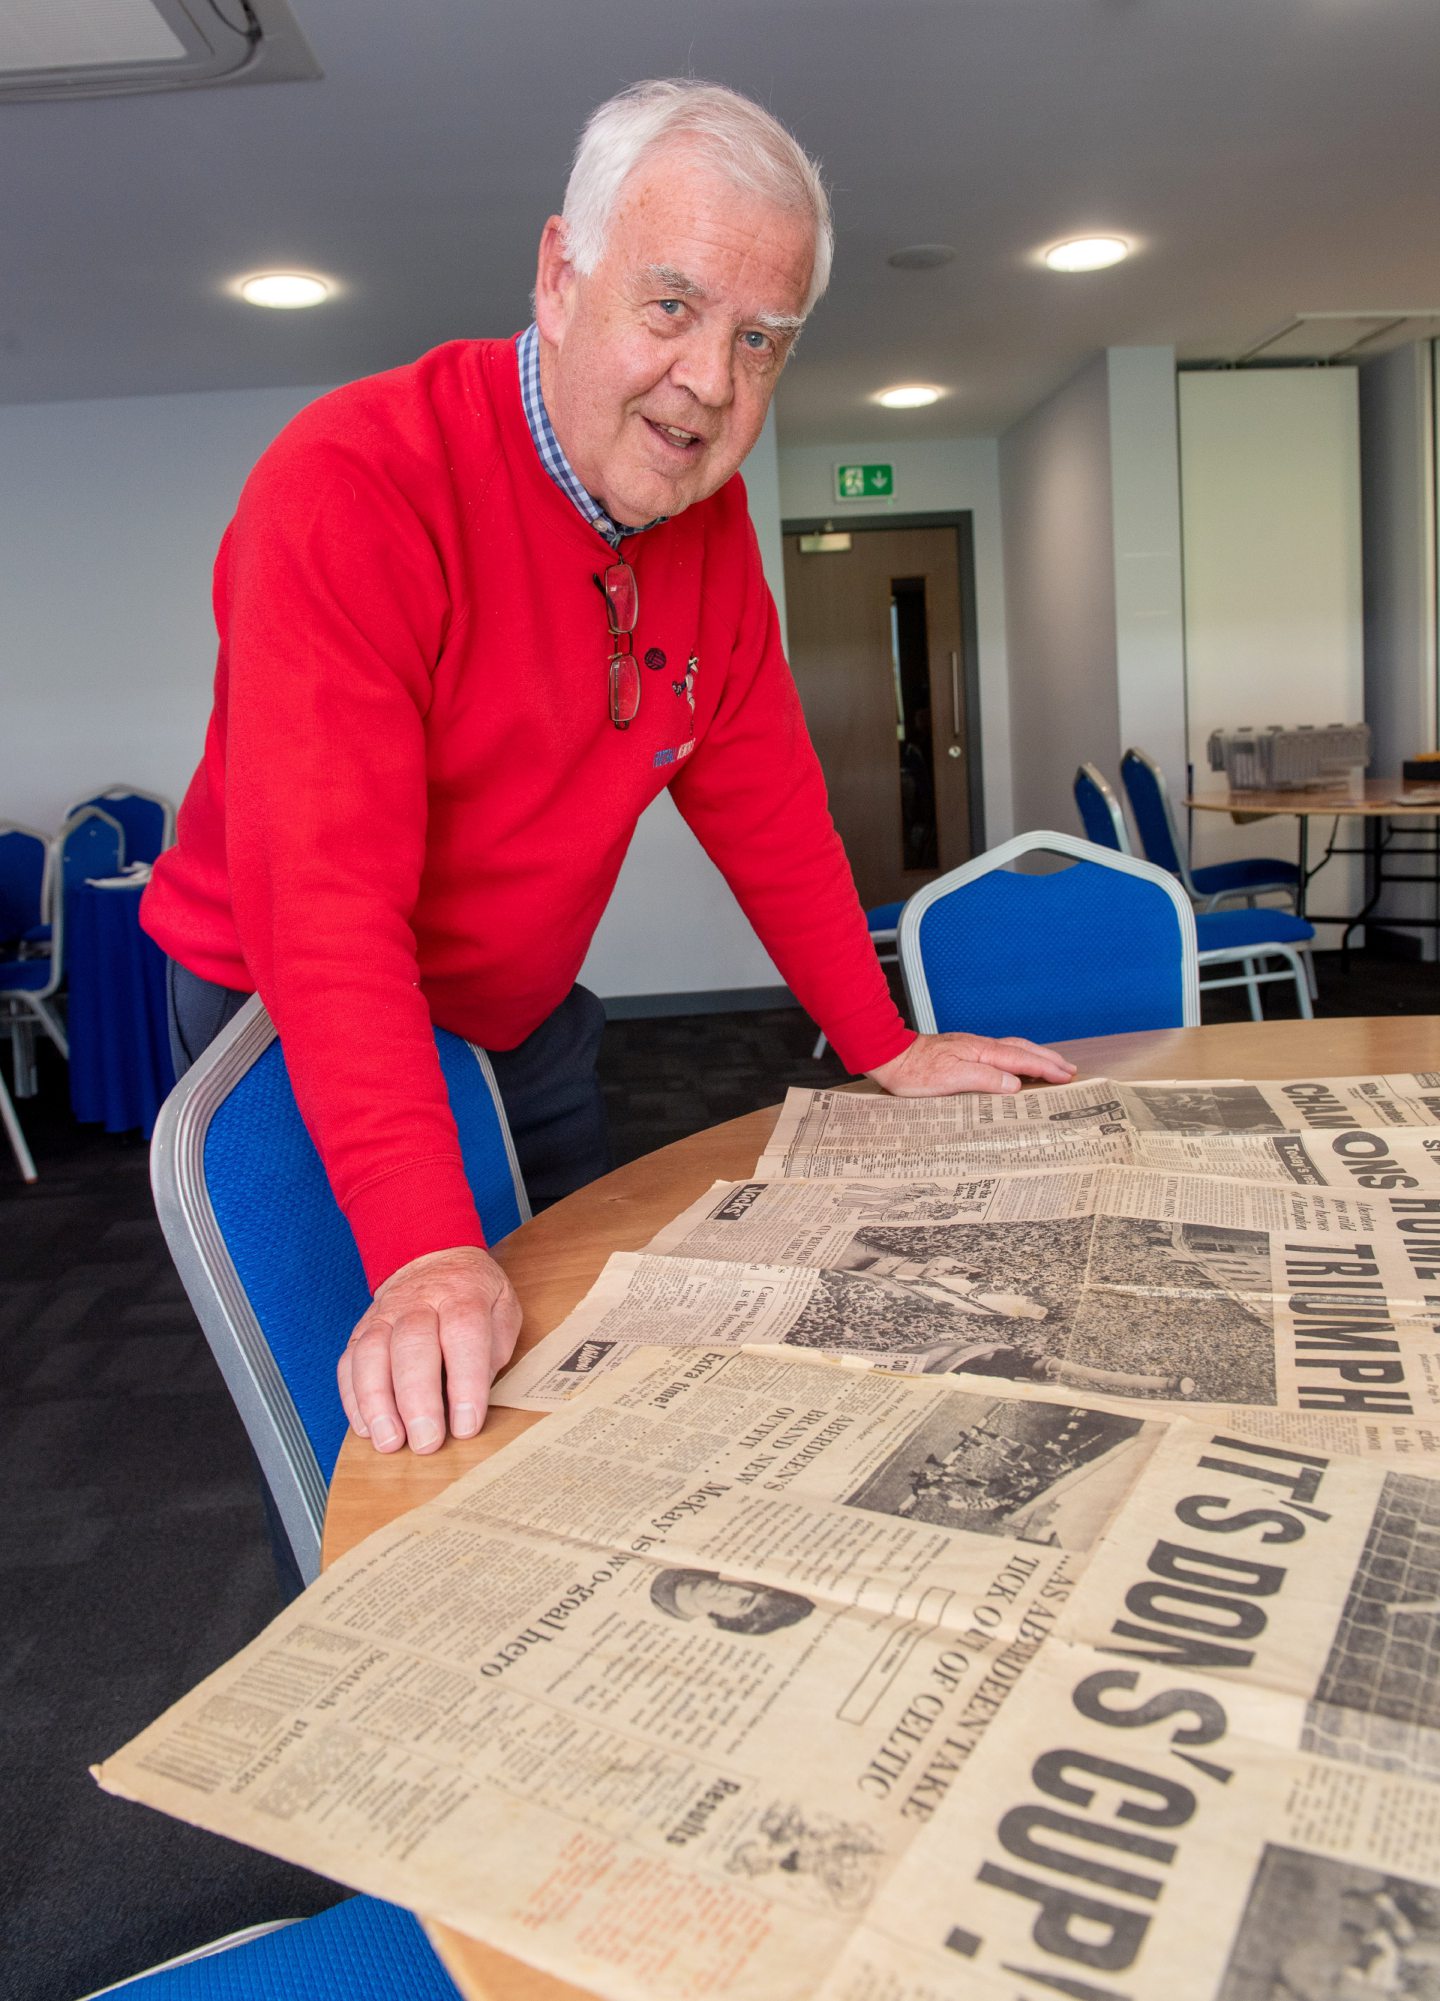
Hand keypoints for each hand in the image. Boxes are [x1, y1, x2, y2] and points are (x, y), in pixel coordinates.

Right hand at [337, 1245, 521, 1454]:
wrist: (432, 1257)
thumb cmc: (473, 1294)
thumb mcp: (503, 1309)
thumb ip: (496, 1348)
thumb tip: (479, 1391)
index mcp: (463, 1295)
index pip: (463, 1335)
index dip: (465, 1383)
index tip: (466, 1425)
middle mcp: (419, 1303)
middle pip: (412, 1346)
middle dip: (417, 1400)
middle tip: (426, 1441)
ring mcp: (384, 1316)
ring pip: (371, 1354)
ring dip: (377, 1402)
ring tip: (389, 1442)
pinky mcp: (361, 1331)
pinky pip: (348, 1363)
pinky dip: (352, 1398)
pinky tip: (365, 1428)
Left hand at [868, 1032, 1077, 1097]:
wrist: (890, 1056)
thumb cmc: (915, 1071)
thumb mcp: (951, 1079)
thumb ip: (985, 1078)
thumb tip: (1015, 1083)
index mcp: (982, 1052)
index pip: (1022, 1060)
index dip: (1046, 1068)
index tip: (1067, 1076)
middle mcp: (980, 1046)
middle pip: (1022, 1049)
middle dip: (1047, 1059)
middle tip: (1069, 1069)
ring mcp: (972, 1048)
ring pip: (1012, 1049)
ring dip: (1034, 1057)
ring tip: (1051, 1065)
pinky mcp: (963, 1052)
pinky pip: (1000, 1053)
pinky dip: (1017, 1058)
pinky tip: (1015, 1065)